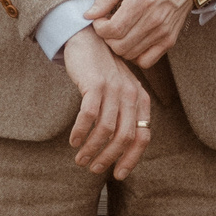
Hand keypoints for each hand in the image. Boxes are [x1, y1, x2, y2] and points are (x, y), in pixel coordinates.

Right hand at [62, 28, 151, 178]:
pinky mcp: (95, 84)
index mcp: (140, 100)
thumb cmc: (102, 71)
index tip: (118, 175)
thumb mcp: (120, 92)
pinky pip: (88, 116)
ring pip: (106, 130)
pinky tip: (73, 141)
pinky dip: (80, 132)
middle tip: (93, 168)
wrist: (88, 40)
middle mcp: (131, 95)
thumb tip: (118, 150)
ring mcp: (114, 89)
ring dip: (91, 149)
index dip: (130, 159)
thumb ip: (125, 114)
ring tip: (80, 159)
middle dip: (108, 158)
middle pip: (124, 138)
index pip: (142, 137)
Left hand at [89, 0, 195, 68]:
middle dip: (107, 38)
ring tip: (121, 31)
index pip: (112, 30)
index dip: (99, 28)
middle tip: (109, 26)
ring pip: (130, 54)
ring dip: (120, 46)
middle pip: (119, 45)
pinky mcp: (169, 40)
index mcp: (140, 1)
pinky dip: (135, 55)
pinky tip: (133, 41)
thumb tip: (88, 15)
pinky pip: (146, 61)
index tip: (100, 19)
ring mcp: (162, 32)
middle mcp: (153, 20)